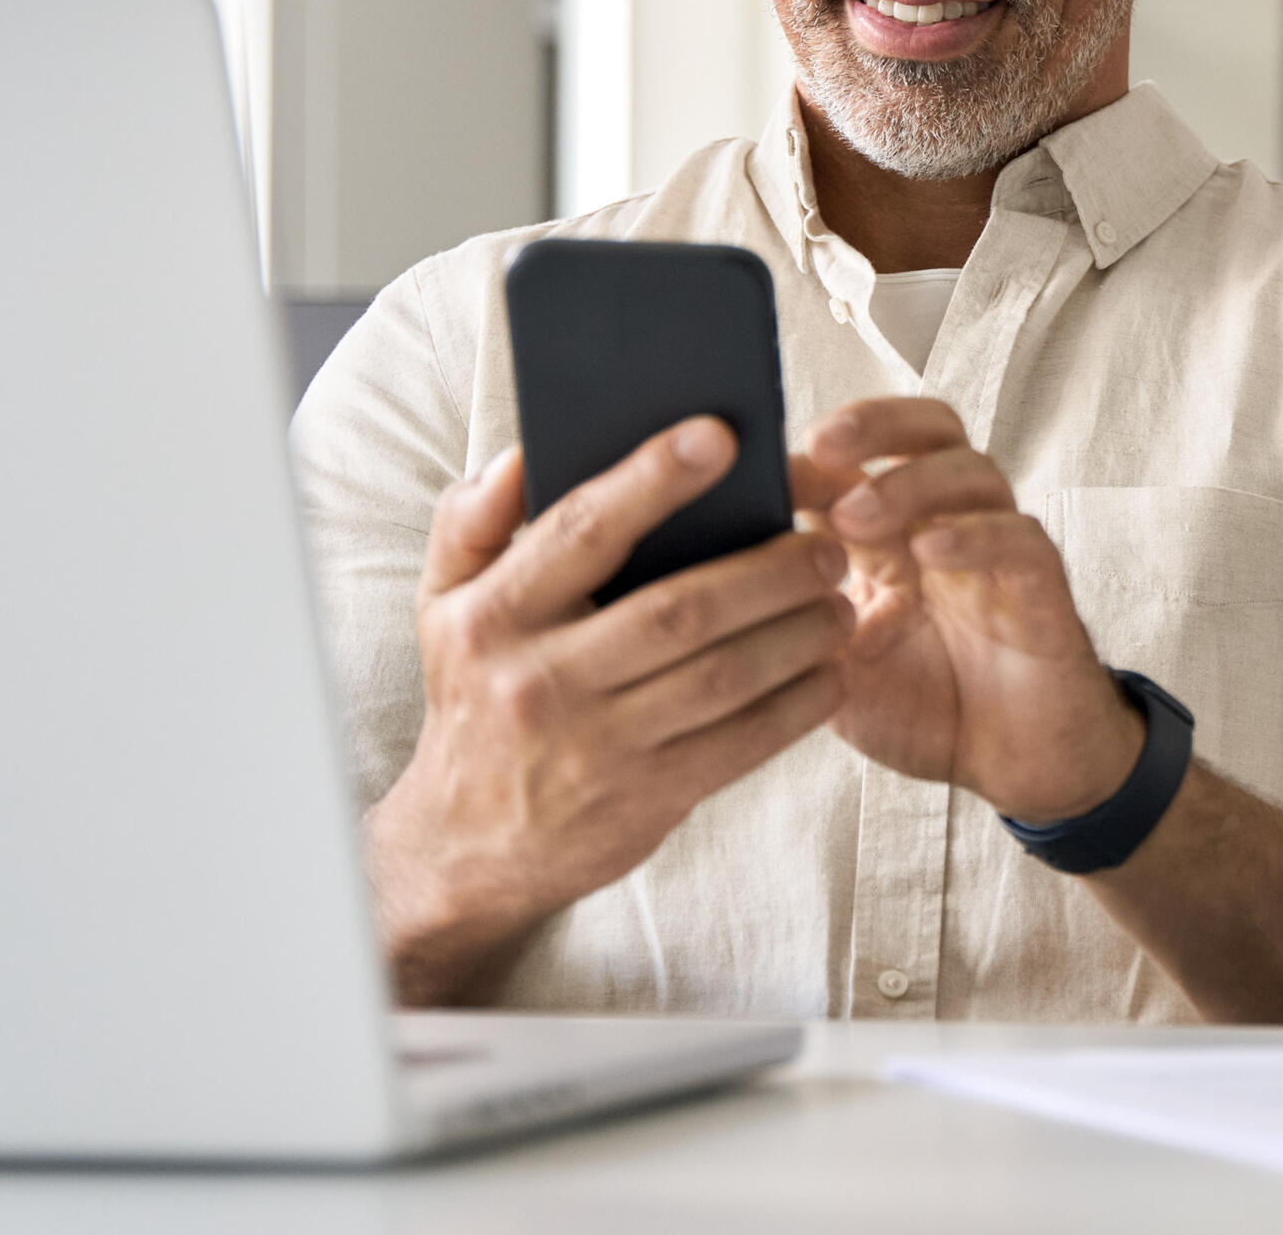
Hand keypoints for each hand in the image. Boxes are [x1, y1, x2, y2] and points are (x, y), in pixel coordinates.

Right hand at [365, 418, 850, 1002]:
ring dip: (798, 635)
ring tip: (840, 602)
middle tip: (824, 547)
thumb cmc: (473, 696)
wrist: (464, 845)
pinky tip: (830, 673)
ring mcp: (596, 747)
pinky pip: (740, 744)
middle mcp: (541, 680)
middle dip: (768, 571)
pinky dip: (797, 705)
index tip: (721, 437)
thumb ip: (473, 520)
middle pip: (680, 610)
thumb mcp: (442, 603)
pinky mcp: (643, 800)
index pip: (583, 531)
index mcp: (495, 616)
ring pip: (723, 677)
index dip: (654, 479)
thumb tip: (524, 453)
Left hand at [795, 397, 1142, 822]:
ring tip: (857, 517)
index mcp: (893, 532)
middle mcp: (948, 522)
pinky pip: (1018, 539)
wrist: (1013, 765)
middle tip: (822, 445)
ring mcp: (997, 549)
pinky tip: (930, 550)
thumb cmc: (924, 707)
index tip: (759, 471)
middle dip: (875, 423)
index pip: (860, 459)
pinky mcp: (1042, 587)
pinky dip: (974, 535)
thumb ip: (793, 617)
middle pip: (928, 429)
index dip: (814, 454)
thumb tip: (722, 573)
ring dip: (910, 483)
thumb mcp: (835, 665)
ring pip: (971, 472)